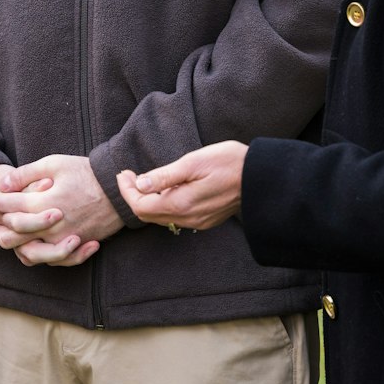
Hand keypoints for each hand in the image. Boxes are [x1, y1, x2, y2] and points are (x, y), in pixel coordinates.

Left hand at [0, 155, 119, 266]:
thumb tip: (3, 184)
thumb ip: (26, 174)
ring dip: (12, 243)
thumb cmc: (86, 172)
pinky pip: (50, 260)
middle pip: (12, 234)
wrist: (119, 190)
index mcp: (44, 203)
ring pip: (28, 252)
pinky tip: (27, 244)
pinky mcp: (75, 246)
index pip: (8, 207)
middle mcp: (51, 226)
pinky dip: (35, 254)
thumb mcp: (54, 164)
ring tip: (3, 232)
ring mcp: (64, 240)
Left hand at [116, 141, 246, 230]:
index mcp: (182, 204)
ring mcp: (198, 222)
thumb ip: (165, 176)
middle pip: (148, 214)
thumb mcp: (193, 162)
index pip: (140, 206)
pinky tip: (163, 189)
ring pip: (161, 217)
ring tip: (141, 180)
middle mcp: (188, 218)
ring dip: (147, 200)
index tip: (123, 173)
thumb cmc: (228, 162)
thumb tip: (140, 184)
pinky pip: (175, 217)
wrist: (260, 177)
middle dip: (133, 195)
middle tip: (128, 175)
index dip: (126, 191)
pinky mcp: (206, 220)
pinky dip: (162, 205)